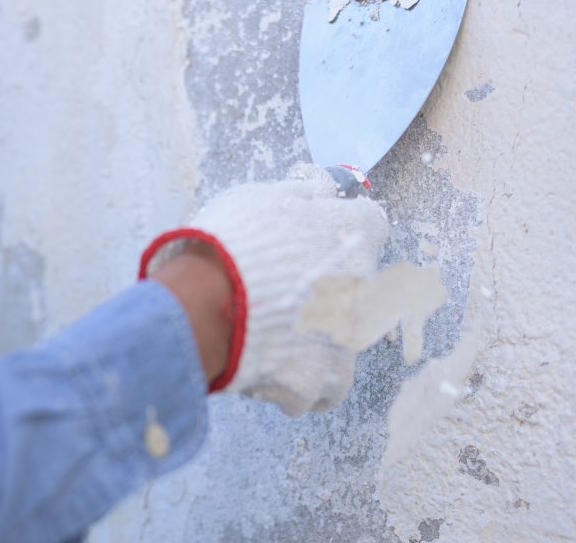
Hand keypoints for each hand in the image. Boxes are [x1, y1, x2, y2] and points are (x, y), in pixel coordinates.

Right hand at [141, 167, 388, 415]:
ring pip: (337, 343)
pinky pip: (319, 390)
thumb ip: (299, 195)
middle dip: (324, 293)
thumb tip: (318, 185)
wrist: (206, 304)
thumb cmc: (230, 245)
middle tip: (279, 294)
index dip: (341, 232)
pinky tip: (267, 370)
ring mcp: (347, 339)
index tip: (318, 240)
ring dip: (309, 341)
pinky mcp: (323, 381)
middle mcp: (362, 286)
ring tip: (265, 337)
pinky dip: (297, 384)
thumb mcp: (260, 199)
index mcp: (351, 233)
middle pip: (355, 288)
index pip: (369, 225)